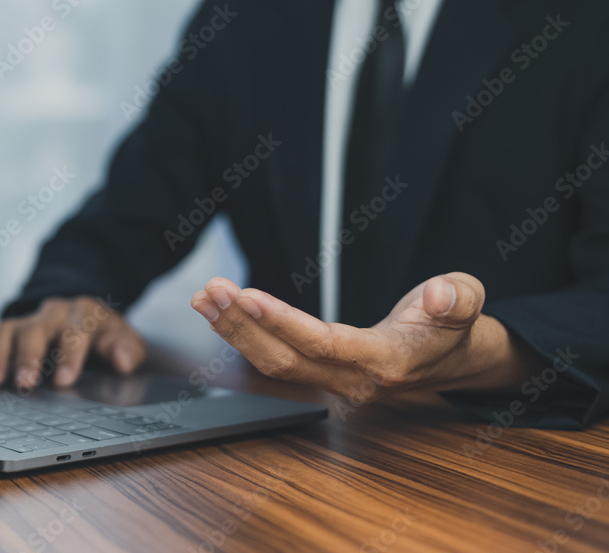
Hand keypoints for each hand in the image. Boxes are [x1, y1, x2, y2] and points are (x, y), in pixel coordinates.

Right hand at [0, 296, 145, 389]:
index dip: (70, 355)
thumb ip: (128, 350)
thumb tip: (122, 360)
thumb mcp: (126, 341)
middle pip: (36, 329)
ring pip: (8, 330)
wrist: (87, 319)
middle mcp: (54, 313)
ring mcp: (30, 320)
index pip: (76, 331)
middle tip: (26, 382)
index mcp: (85, 314)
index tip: (65, 379)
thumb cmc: (106, 337)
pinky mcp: (11, 331)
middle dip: (29, 356)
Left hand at [190, 273, 540, 400]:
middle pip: (285, 360)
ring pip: (274, 364)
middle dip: (242, 326)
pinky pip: (277, 360)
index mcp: (387, 362)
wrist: (457, 359)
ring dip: (235, 331)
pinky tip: (221, 312)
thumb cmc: (456, 326)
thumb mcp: (468, 300)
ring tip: (205, 298)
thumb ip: (457, 299)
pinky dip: (245, 336)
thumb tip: (439, 297)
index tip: (246, 297)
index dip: (281, 322)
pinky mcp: (322, 376)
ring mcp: (335, 383)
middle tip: (211, 291)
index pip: (322, 344)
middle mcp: (353, 381)